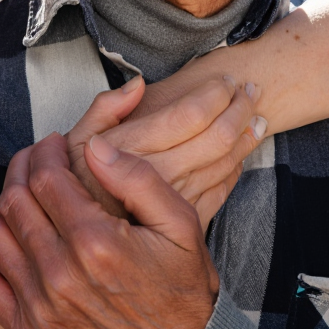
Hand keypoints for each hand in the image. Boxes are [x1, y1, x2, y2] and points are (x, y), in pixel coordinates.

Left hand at [0, 132, 219, 328]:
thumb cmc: (183, 289)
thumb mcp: (181, 224)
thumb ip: (137, 178)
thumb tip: (94, 146)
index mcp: (96, 242)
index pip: (44, 177)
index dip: (44, 151)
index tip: (53, 144)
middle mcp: (61, 275)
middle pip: (13, 201)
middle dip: (21, 170)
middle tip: (36, 163)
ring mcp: (42, 309)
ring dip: (5, 211)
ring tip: (28, 202)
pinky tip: (13, 244)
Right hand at [65, 76, 266, 229]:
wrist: (78, 247)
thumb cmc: (73, 188)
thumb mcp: (72, 142)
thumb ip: (103, 109)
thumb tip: (138, 85)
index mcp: (134, 149)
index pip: (191, 114)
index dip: (216, 93)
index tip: (225, 80)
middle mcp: (160, 175)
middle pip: (218, 136)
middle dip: (240, 108)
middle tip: (250, 90)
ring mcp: (177, 201)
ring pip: (227, 163)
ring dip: (247, 135)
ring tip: (255, 115)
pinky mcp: (185, 222)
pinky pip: (223, 190)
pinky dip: (236, 167)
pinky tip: (241, 153)